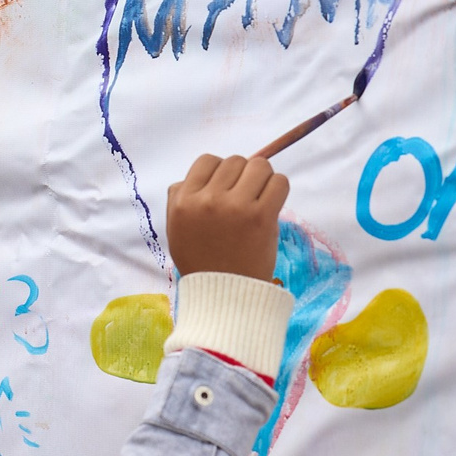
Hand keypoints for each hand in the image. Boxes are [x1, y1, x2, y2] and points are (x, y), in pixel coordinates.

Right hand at [166, 154, 288, 280]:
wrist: (224, 294)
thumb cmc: (201, 262)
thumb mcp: (176, 228)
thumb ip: (180, 199)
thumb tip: (196, 176)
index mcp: (184, 201)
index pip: (207, 160)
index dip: (219, 171)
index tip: (226, 188)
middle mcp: (207, 200)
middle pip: (235, 161)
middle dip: (242, 175)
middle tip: (245, 197)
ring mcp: (236, 206)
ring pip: (259, 165)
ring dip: (263, 178)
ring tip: (260, 198)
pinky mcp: (262, 216)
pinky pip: (279, 182)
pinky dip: (278, 188)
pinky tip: (271, 203)